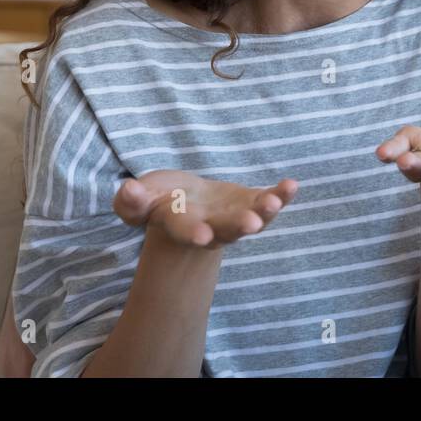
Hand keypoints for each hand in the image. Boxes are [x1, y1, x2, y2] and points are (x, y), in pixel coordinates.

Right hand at [112, 169, 298, 249]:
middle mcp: (211, 226)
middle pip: (226, 230)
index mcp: (181, 225)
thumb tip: (128, 190)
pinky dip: (281, 195)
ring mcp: (235, 216)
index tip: (202, 236)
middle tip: (249, 224)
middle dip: (237, 226)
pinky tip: (291, 185)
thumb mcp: (138, 199)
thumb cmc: (157, 200)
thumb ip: (131, 200)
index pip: (186, 231)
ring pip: (252, 220)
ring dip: (265, 212)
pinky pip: (268, 201)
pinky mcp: (251, 203)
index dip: (193, 233)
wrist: (184, 202)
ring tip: (274, 202)